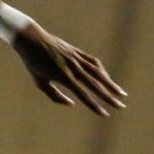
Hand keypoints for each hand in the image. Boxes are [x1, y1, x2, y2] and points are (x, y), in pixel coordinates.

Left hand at [10, 25, 126, 116]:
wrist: (32, 40)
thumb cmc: (33, 64)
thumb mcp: (40, 82)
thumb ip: (55, 95)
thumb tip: (72, 104)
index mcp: (63, 77)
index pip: (83, 95)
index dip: (95, 106)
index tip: (105, 114)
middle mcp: (73, 68)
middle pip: (96, 85)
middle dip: (109, 97)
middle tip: (121, 106)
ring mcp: (77, 59)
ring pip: (98, 73)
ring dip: (111, 84)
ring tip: (121, 93)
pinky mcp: (77, 52)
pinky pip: (93, 62)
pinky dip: (101, 70)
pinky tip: (106, 78)